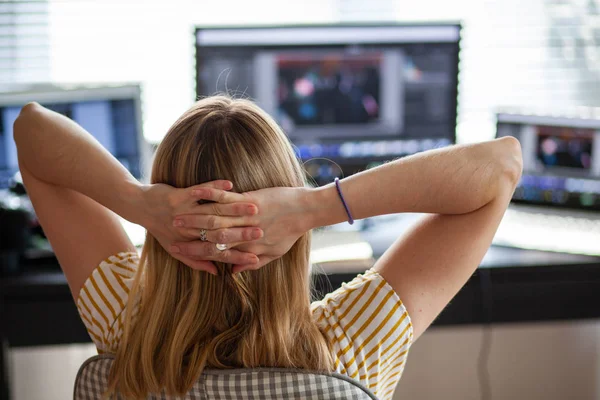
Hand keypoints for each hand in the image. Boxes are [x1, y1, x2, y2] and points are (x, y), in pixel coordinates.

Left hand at [140, 180, 262, 274]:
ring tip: (253, 208)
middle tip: (262, 233)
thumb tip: (216, 272)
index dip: (237, 256)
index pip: (219, 253)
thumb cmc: (160, 228)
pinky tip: (230, 184)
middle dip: (243, 233)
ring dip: (234, 209)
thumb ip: (196, 262)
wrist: (138, 206)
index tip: (255, 258)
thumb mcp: (175, 249)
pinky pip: (200, 191)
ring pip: (213, 212)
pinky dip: (215, 187)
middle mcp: (188, 231)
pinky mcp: (178, 197)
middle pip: (220, 234)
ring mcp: (183, 213)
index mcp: (190, 244)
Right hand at [171, 186, 311, 272]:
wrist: (307, 211)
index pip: (217, 252)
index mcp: (249, 248)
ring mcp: (247, 217)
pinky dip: (210, 194)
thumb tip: (234, 271)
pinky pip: (227, 198)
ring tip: (177, 215)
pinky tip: (196, 192)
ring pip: (216, 218)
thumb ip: (254, 262)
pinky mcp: (251, 200)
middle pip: (211, 236)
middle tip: (171, 232)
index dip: (196, 252)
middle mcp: (245, 234)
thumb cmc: (291, 232)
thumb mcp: (275, 252)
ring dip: (194, 216)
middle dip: (189, 235)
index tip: (179, 251)